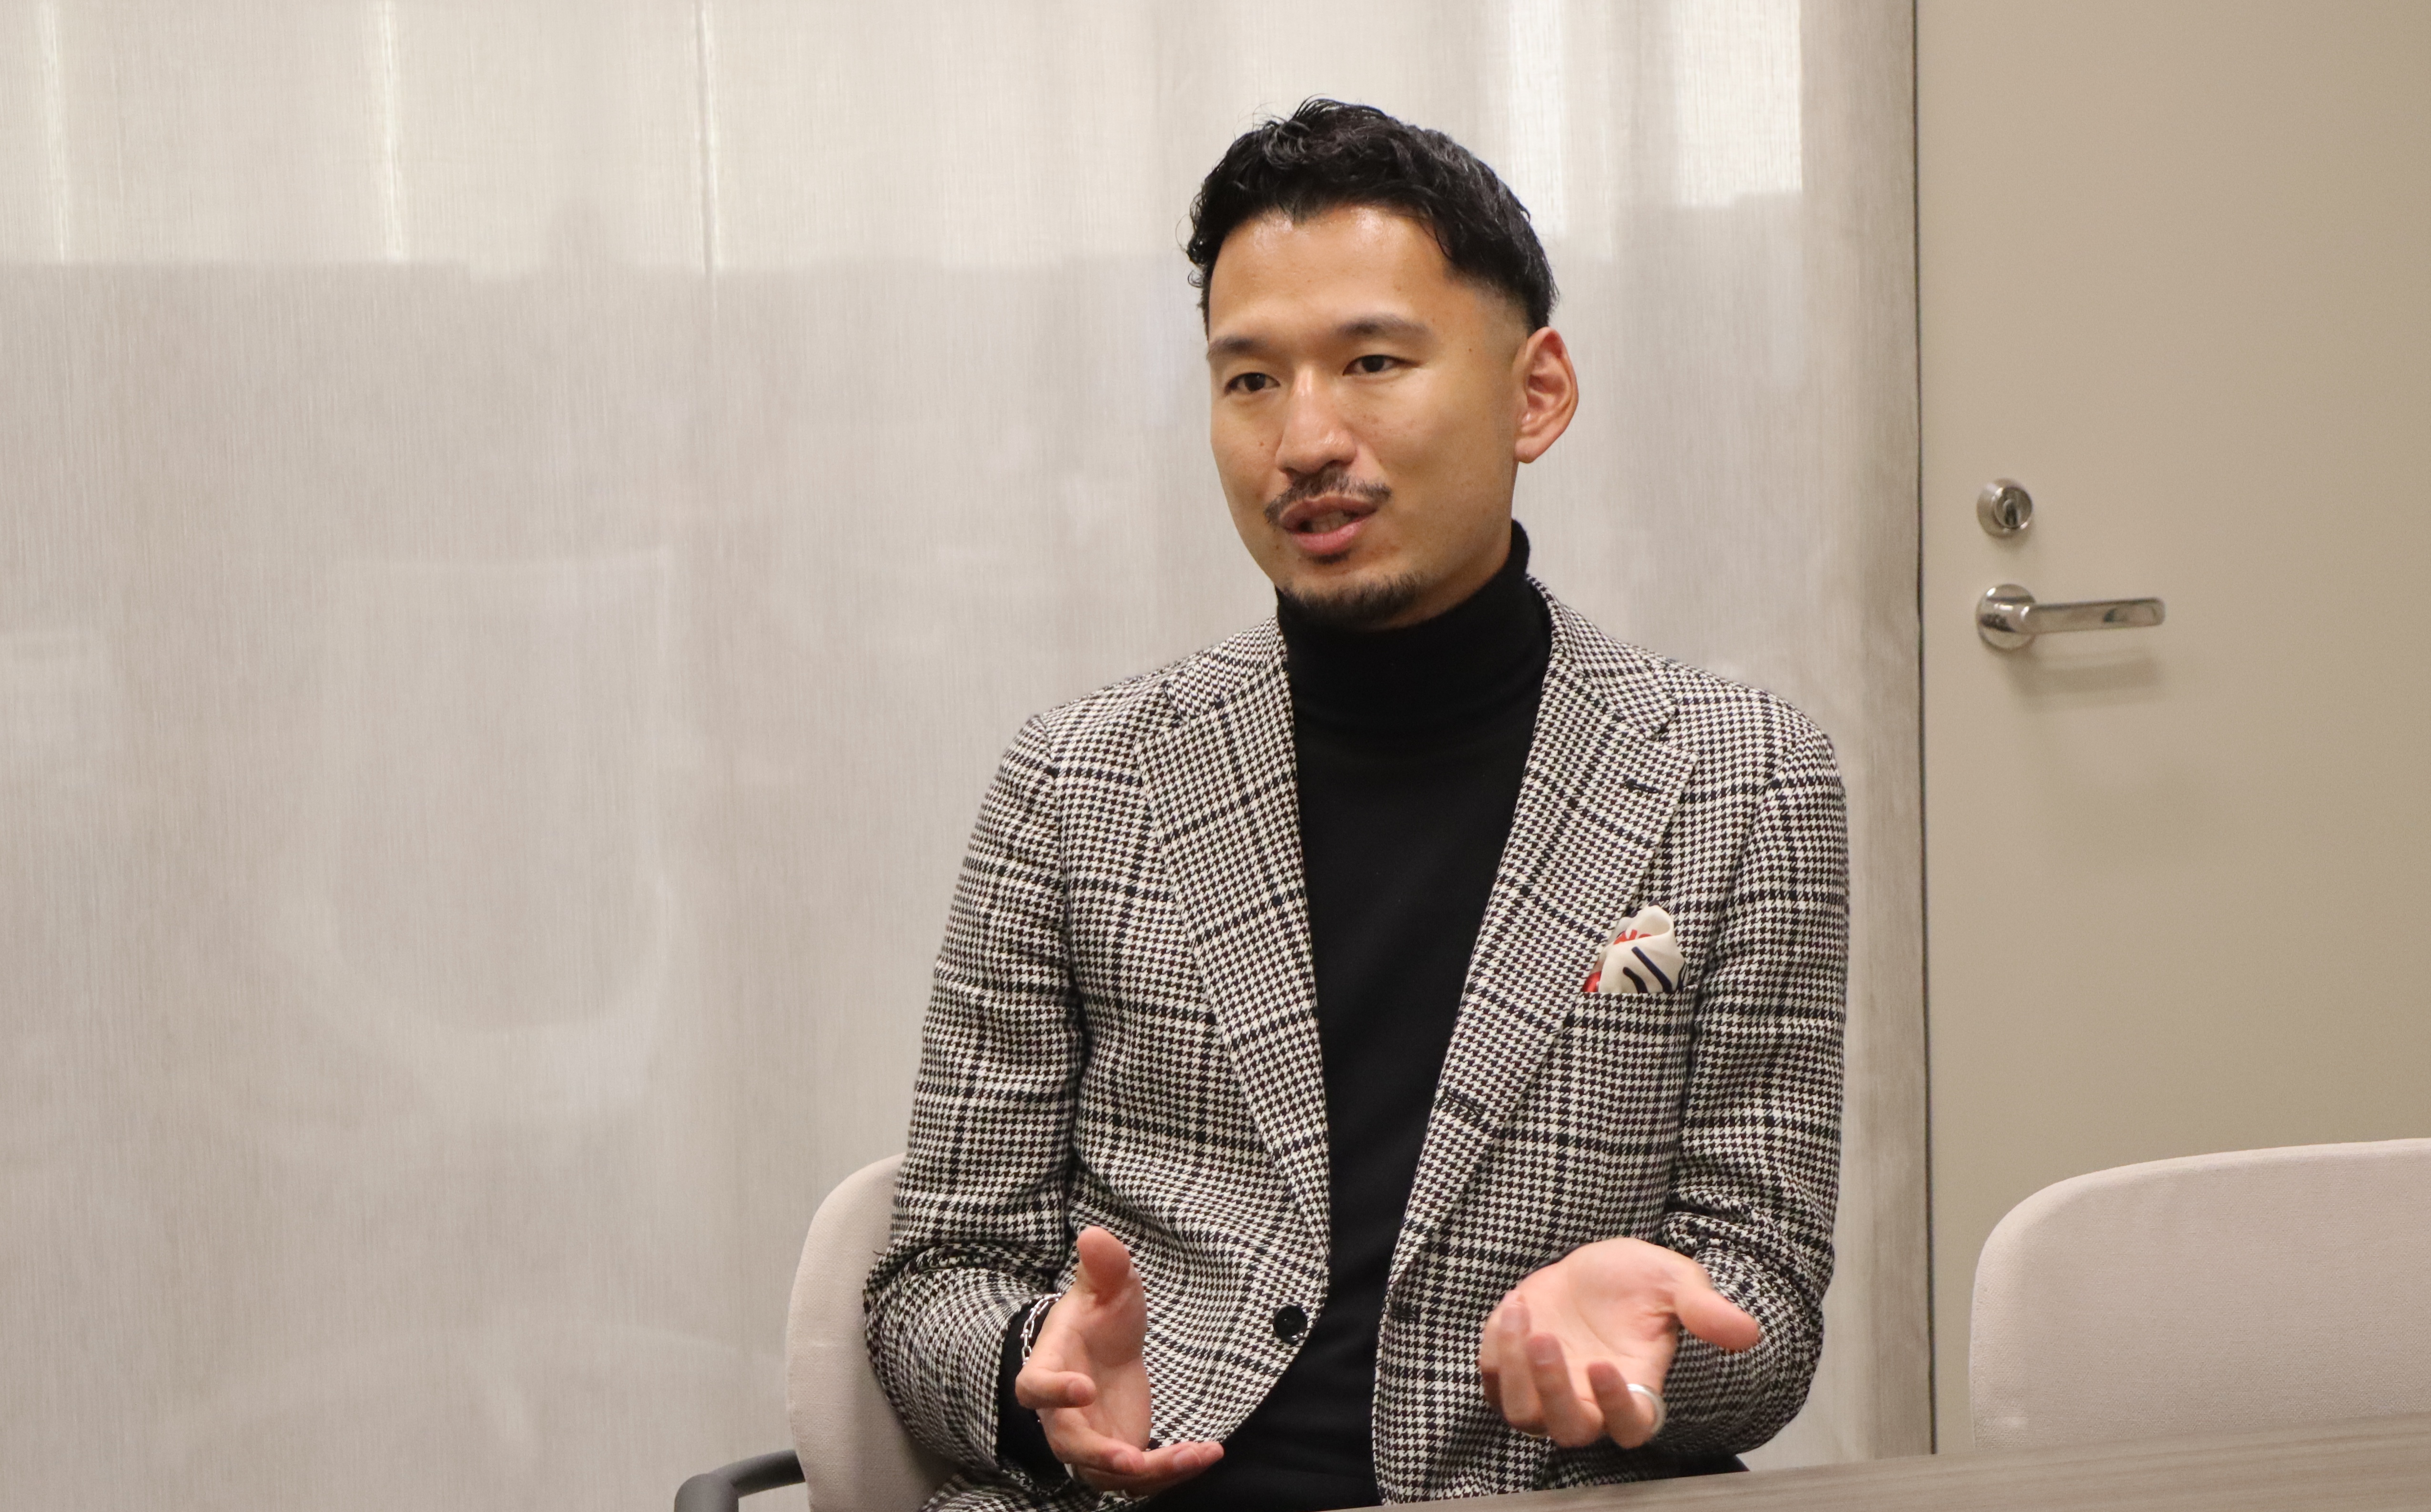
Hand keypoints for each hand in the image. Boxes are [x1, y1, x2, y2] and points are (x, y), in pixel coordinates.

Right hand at [1013, 1227, 1223, 1494]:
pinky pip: (1142, 1476)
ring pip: (1110, 1473)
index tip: (1082, 1388)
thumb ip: (1104, 1267)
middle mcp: (1062, 1414)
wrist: (1107, 1349)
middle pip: (1069, 1446)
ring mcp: (1091, 1440)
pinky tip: (1209, 1453)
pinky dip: (1175, 1469)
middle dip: (1098, 1456)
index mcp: (1048, 1369)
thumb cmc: (1099, 1316)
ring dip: (1149, 1472)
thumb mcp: (1107, 1287)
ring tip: (1192, 1457)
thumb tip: (1096, 1235)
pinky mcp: (1121, 1454)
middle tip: (1130, 1461)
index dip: (1054, 1392)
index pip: (1035, 1387)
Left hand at [1477, 1237, 1759, 1448]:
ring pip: (1523, 1413)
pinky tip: (1513, 1307)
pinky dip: (1494, 1348)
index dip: (1616, 1407)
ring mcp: (1547, 1390)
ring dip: (1515, 1370)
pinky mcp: (1512, 1372)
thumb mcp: (1673, 1281)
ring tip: (1522, 1313)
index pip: (1630, 1424)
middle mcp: (1590, 1399)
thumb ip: (1704, 1308)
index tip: (1606, 1365)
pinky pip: (1492, 1380)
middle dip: (1553, 1390)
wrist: (1592, 1269)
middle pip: (1569, 1430)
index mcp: (1635, 1385)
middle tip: (1545, 1340)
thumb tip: (1747, 1333)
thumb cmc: (1637, 1281)